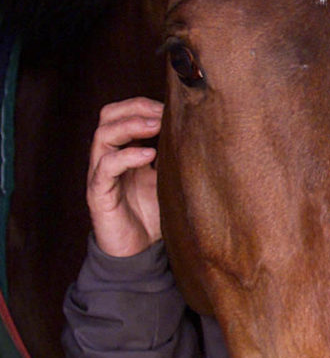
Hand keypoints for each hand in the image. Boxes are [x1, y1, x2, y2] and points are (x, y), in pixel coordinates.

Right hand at [87, 97, 163, 256]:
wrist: (137, 252)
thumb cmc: (153, 214)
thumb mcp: (169, 178)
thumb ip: (176, 156)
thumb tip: (202, 131)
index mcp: (125, 149)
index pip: (124, 111)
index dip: (145, 104)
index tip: (174, 106)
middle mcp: (109, 156)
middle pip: (108, 115)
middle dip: (136, 108)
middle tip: (163, 112)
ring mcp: (101, 173)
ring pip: (103, 135)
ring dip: (131, 125)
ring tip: (156, 125)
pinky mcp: (98, 193)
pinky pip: (105, 167)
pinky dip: (126, 156)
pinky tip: (149, 155)